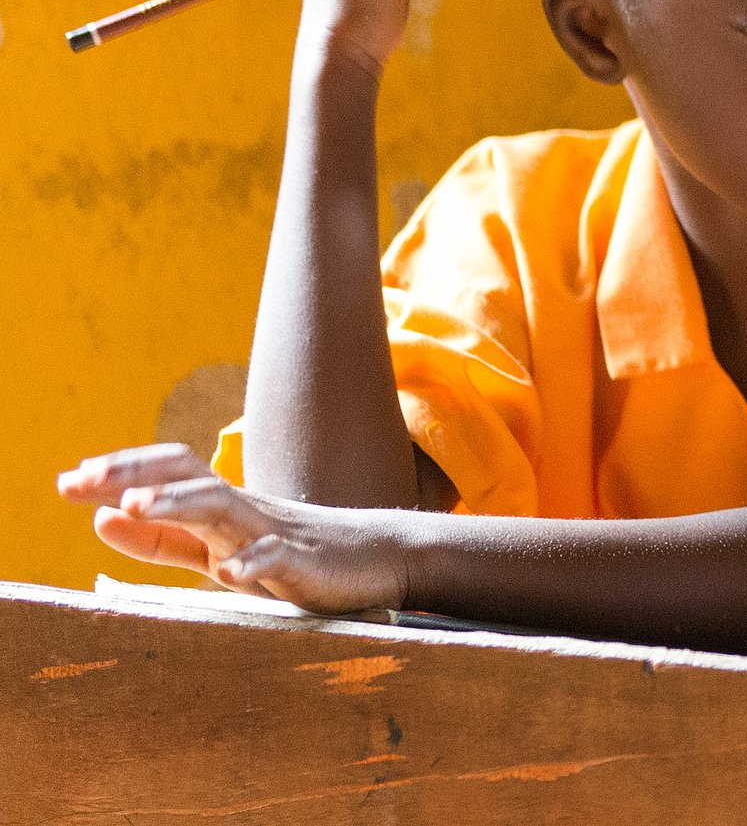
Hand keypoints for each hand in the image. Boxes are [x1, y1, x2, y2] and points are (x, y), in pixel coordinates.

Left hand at [57, 444, 411, 614]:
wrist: (379, 558)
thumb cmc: (294, 556)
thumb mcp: (219, 550)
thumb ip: (162, 541)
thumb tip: (100, 519)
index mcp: (221, 507)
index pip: (168, 471)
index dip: (120, 472)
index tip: (70, 479)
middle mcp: (242, 510)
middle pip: (186, 476)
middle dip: (132, 474)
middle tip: (80, 480)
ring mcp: (274, 532)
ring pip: (222, 506)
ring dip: (176, 503)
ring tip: (133, 507)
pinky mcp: (307, 562)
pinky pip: (278, 557)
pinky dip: (254, 561)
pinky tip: (231, 572)